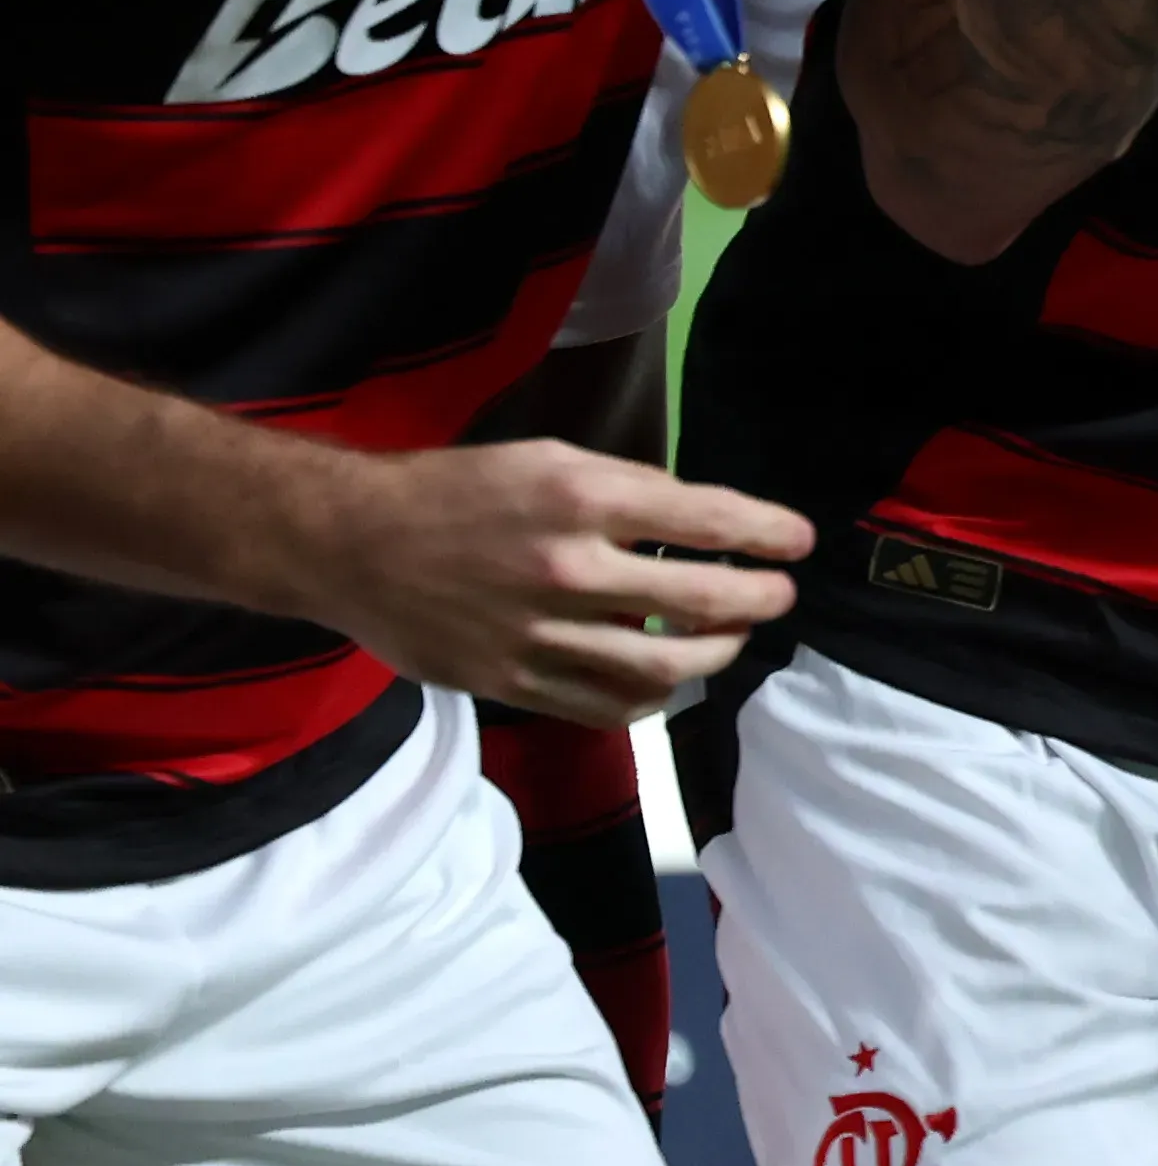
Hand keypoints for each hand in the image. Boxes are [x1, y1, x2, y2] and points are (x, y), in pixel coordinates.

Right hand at [271, 433, 811, 726]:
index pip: (709, 521)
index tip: (800, 542)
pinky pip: (607, 706)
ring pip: (664, 665)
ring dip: (715, 653)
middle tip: (779, 595)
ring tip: (729, 638)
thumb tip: (700, 524)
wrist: (349, 545)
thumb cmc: (455, 491)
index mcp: (581, 498)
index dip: (769, 533)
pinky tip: (665, 676)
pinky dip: (652, 695)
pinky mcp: (512, 683)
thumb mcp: (547, 460)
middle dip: (760, 601)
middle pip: (703, 601)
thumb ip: (626, 491)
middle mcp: (567, 569)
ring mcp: (538, 635)